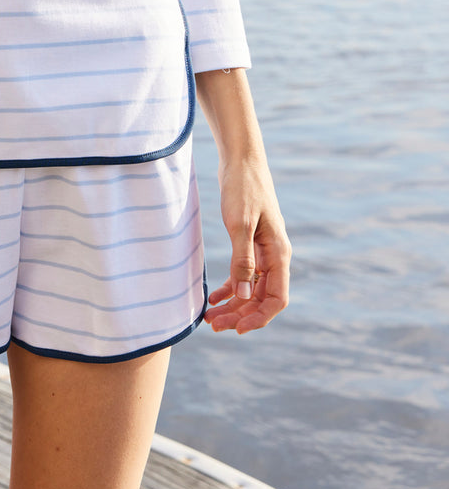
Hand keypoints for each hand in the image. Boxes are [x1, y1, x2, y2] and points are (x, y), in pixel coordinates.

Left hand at [204, 154, 290, 334]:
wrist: (240, 160)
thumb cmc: (243, 188)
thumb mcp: (239, 224)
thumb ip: (242, 259)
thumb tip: (242, 294)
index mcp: (278, 254)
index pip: (276, 299)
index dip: (259, 317)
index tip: (237, 329)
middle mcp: (274, 256)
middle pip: (260, 298)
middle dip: (239, 315)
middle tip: (213, 325)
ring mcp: (262, 251)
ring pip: (250, 289)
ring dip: (232, 305)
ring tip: (209, 318)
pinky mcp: (248, 243)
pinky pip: (242, 274)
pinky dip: (229, 288)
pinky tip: (213, 298)